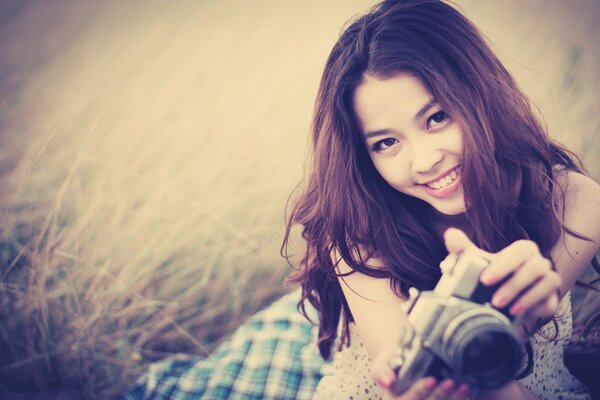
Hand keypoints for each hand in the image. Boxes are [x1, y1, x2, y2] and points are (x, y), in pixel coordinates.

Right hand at [371, 350, 469, 399]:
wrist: (405, 366)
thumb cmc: (394, 365)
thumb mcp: (383, 363)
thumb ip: (381, 370)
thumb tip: (388, 381)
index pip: (406, 399)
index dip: (419, 391)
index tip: (431, 379)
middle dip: (439, 395)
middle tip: (450, 381)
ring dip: (452, 399)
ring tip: (463, 387)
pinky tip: (466, 394)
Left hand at [443, 228, 561, 332]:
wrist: (502, 303)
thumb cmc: (492, 277)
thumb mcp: (476, 263)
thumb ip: (463, 249)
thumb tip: (450, 234)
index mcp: (523, 251)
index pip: (521, 251)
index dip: (504, 265)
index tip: (485, 279)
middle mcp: (540, 263)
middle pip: (536, 267)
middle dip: (514, 284)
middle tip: (495, 299)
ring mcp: (549, 282)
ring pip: (548, 282)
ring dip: (526, 297)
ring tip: (505, 308)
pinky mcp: (551, 301)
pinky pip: (549, 302)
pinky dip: (533, 308)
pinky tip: (517, 314)